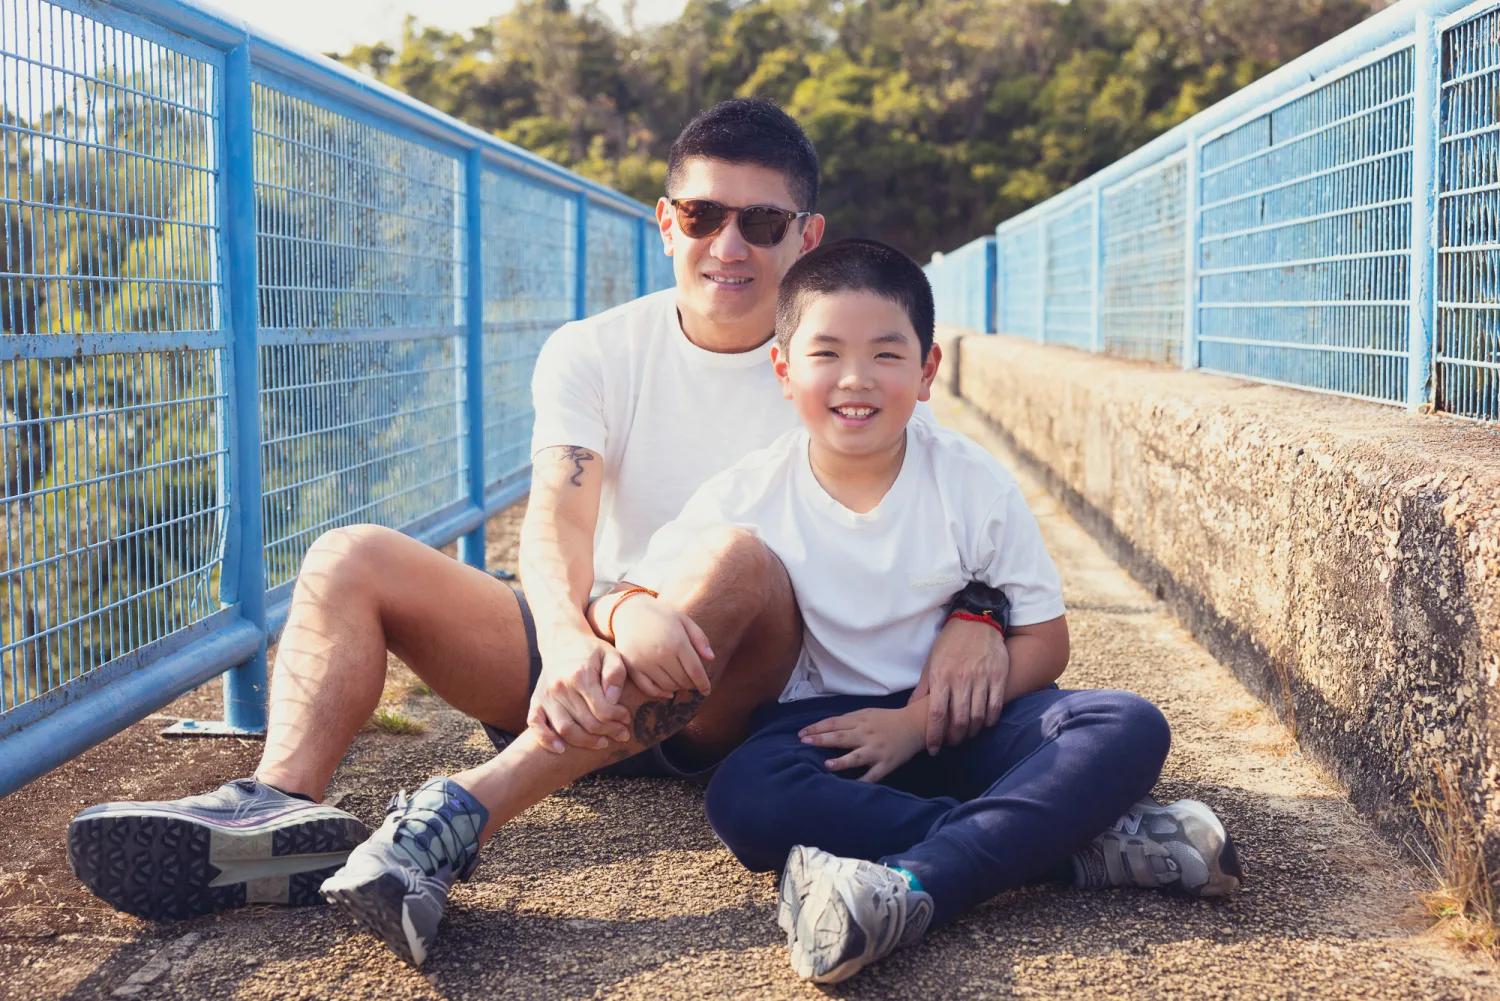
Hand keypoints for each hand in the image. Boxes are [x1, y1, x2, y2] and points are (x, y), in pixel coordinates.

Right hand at [528, 628, 632, 752]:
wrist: (562, 641)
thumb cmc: (592, 651)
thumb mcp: (611, 654)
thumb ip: (615, 675)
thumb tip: (613, 699)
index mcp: (580, 675)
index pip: (602, 710)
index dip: (618, 718)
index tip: (626, 717)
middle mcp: (560, 686)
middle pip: (586, 722)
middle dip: (608, 732)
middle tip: (621, 733)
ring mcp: (546, 695)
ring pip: (564, 729)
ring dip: (585, 742)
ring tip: (602, 743)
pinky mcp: (536, 701)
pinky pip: (535, 725)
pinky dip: (546, 740)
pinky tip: (561, 749)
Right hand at [609, 593, 714, 698]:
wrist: (628, 611)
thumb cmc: (660, 615)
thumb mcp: (683, 620)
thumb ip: (700, 639)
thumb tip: (711, 658)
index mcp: (677, 641)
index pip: (695, 671)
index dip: (703, 684)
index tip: (707, 691)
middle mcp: (661, 653)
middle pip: (682, 680)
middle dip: (691, 684)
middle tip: (693, 682)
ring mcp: (644, 662)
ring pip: (667, 686)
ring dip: (677, 687)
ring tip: (680, 682)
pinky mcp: (631, 667)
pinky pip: (648, 688)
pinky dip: (660, 693)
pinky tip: (668, 692)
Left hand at [797, 706, 925, 783]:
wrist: (915, 726)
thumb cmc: (887, 720)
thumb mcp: (867, 713)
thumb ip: (849, 720)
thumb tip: (826, 728)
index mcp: (860, 721)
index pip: (834, 723)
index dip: (817, 728)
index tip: (801, 734)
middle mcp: (867, 735)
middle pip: (841, 737)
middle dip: (821, 740)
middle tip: (804, 743)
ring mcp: (877, 750)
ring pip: (856, 756)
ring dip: (841, 761)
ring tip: (826, 764)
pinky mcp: (886, 764)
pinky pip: (873, 776)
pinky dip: (863, 781)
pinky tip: (851, 786)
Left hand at [912, 616, 1009, 752]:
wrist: (976, 621)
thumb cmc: (950, 643)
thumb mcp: (931, 662)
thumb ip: (923, 688)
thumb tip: (911, 709)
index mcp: (941, 676)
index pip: (936, 713)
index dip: (934, 735)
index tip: (933, 749)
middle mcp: (961, 679)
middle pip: (959, 719)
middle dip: (954, 738)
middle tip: (951, 744)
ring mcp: (982, 678)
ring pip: (978, 716)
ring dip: (971, 732)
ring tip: (966, 736)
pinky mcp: (998, 676)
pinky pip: (996, 706)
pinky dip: (990, 720)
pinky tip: (984, 724)